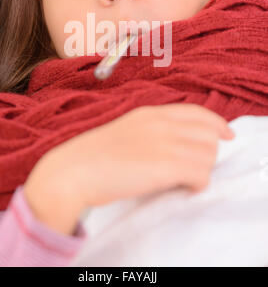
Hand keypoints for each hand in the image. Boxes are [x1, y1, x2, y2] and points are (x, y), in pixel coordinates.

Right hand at [23, 103, 234, 233]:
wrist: (73, 170)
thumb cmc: (93, 156)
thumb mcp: (125, 131)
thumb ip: (151, 132)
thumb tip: (176, 145)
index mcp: (150, 112)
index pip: (198, 112)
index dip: (217, 124)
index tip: (227, 135)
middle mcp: (161, 123)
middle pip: (209, 134)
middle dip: (208, 152)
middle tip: (193, 168)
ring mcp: (164, 142)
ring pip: (209, 154)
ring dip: (202, 170)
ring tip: (184, 180)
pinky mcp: (165, 165)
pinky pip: (202, 174)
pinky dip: (198, 184)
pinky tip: (184, 188)